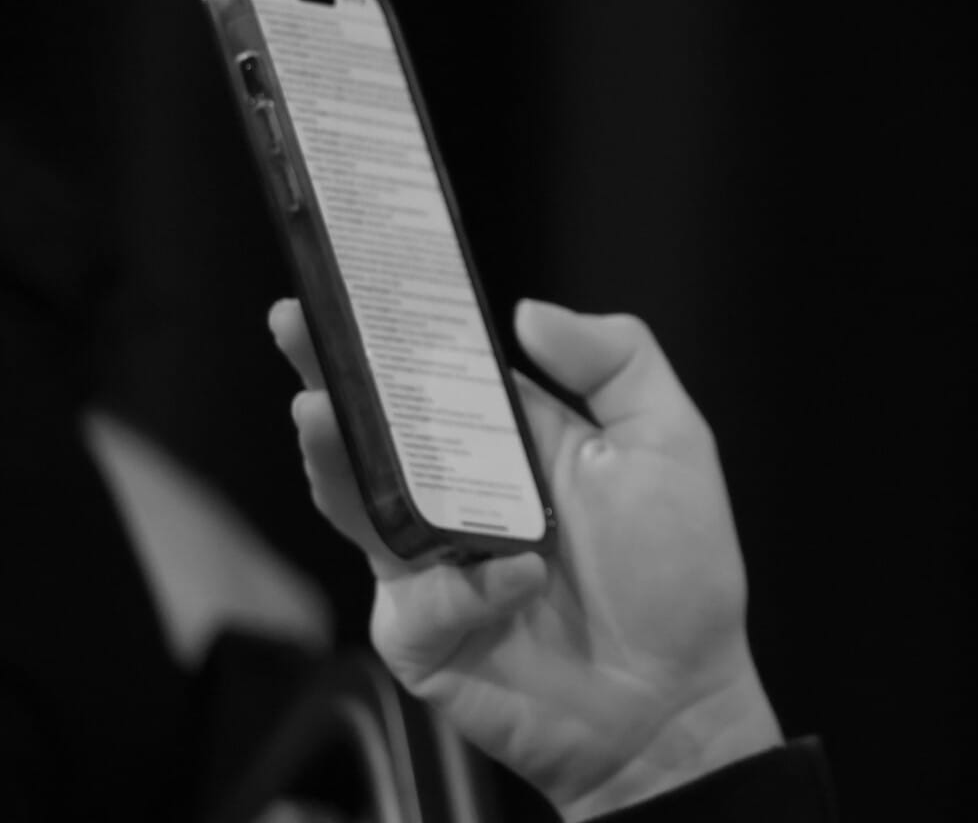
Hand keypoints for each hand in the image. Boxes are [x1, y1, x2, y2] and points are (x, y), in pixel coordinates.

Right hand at [269, 297, 783, 819]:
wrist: (673, 699)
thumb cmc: (679, 574)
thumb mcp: (669, 442)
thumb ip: (615, 362)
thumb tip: (528, 312)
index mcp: (512, 442)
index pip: (438, 373)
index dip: (395, 329)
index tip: (356, 278)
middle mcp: (461, 495)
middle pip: (376, 427)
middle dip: (328, 373)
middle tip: (297, 324)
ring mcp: (432, 563)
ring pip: (357, 503)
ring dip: (334, 458)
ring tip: (317, 411)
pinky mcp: (422, 633)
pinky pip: (415, 598)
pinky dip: (467, 586)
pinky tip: (521, 584)